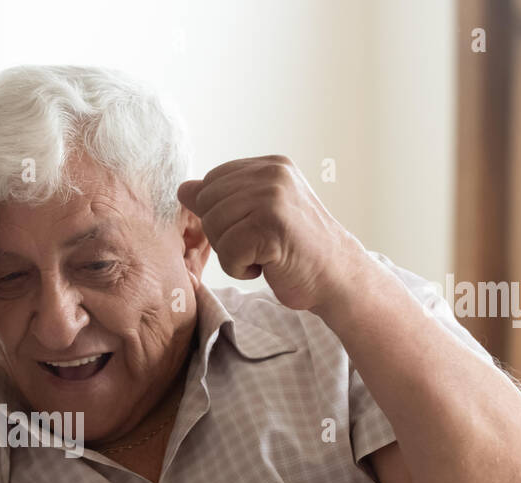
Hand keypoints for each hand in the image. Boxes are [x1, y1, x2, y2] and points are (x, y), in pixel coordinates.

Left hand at [176, 155, 369, 314]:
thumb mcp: (258, 216)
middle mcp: (273, 174)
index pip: (211, 182)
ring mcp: (273, 198)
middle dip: (224, 235)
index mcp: (270, 166)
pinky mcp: (272, 226)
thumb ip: (223, 199)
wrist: (338, 277)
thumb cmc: (297, 250)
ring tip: (265, 255)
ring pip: (214, 228)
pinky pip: (227, 251)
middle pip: (207, 204)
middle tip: (259, 246)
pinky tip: (268, 266)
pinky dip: (241, 269)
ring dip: (233, 255)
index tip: (252, 230)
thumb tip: (183, 188)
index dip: (220, 215)